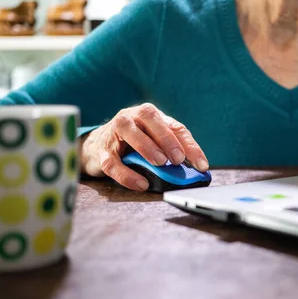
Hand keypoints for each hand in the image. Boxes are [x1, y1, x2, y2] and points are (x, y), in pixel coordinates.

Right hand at [79, 103, 208, 190]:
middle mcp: (132, 117)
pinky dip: (127, 174)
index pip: (175, 127)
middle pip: (151, 119)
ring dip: (147, 148)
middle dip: (168, 139)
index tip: (202, 165)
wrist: (95, 146)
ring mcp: (114, 132)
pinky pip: (113, 162)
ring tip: (161, 163)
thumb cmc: (131, 143)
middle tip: (178, 158)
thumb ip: (172, 150)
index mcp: (150, 115)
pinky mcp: (101, 151)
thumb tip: (194, 170)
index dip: (190, 146)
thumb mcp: (153, 141)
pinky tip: (141, 183)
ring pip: (130, 133)